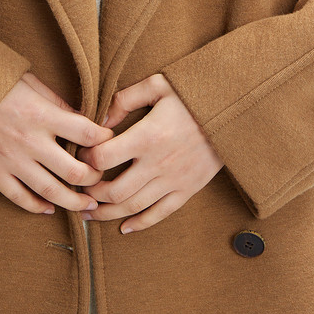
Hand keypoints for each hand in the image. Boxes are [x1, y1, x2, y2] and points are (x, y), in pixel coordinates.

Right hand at [0, 71, 114, 215]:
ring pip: (51, 191)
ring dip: (74, 202)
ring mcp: (11, 160)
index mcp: (42, 114)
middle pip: (74, 171)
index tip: (110, 141)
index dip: (104, 140)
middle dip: (94, 178)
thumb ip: (58, 102)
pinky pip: (20, 198)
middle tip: (101, 177)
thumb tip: (85, 118)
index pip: (86, 133)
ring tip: (87, 204)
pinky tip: (51, 208)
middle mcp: (30, 141)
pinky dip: (38, 207)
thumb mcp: (30, 82)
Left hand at [76, 72, 223, 233]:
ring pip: (133, 207)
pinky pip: (160, 214)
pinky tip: (124, 228)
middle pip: (115, 191)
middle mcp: (158, 163)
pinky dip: (140, 224)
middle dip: (92, 194)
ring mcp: (173, 180)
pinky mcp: (187, 190)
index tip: (81, 158)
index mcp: (148, 136)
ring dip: (108, 213)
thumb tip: (100, 120)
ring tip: (90, 213)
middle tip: (80, 191)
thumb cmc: (192, 95)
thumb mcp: (158, 85)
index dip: (87, 160)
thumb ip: (125, 99)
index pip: (105, 157)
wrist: (233, 112)